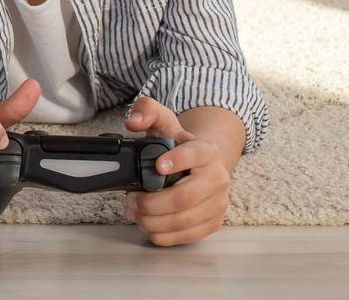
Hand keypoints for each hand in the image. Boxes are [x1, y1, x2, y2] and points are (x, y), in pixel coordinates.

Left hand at [124, 96, 228, 245]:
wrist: (203, 164)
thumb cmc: (178, 145)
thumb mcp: (163, 120)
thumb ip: (147, 111)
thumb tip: (133, 122)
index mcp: (207, 151)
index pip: (195, 155)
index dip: (177, 161)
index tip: (157, 166)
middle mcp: (218, 178)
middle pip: (185, 198)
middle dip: (151, 203)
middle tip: (131, 199)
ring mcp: (218, 204)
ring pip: (184, 221)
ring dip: (152, 221)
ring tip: (134, 212)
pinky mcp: (213, 223)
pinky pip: (187, 236)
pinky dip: (163, 235)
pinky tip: (148, 225)